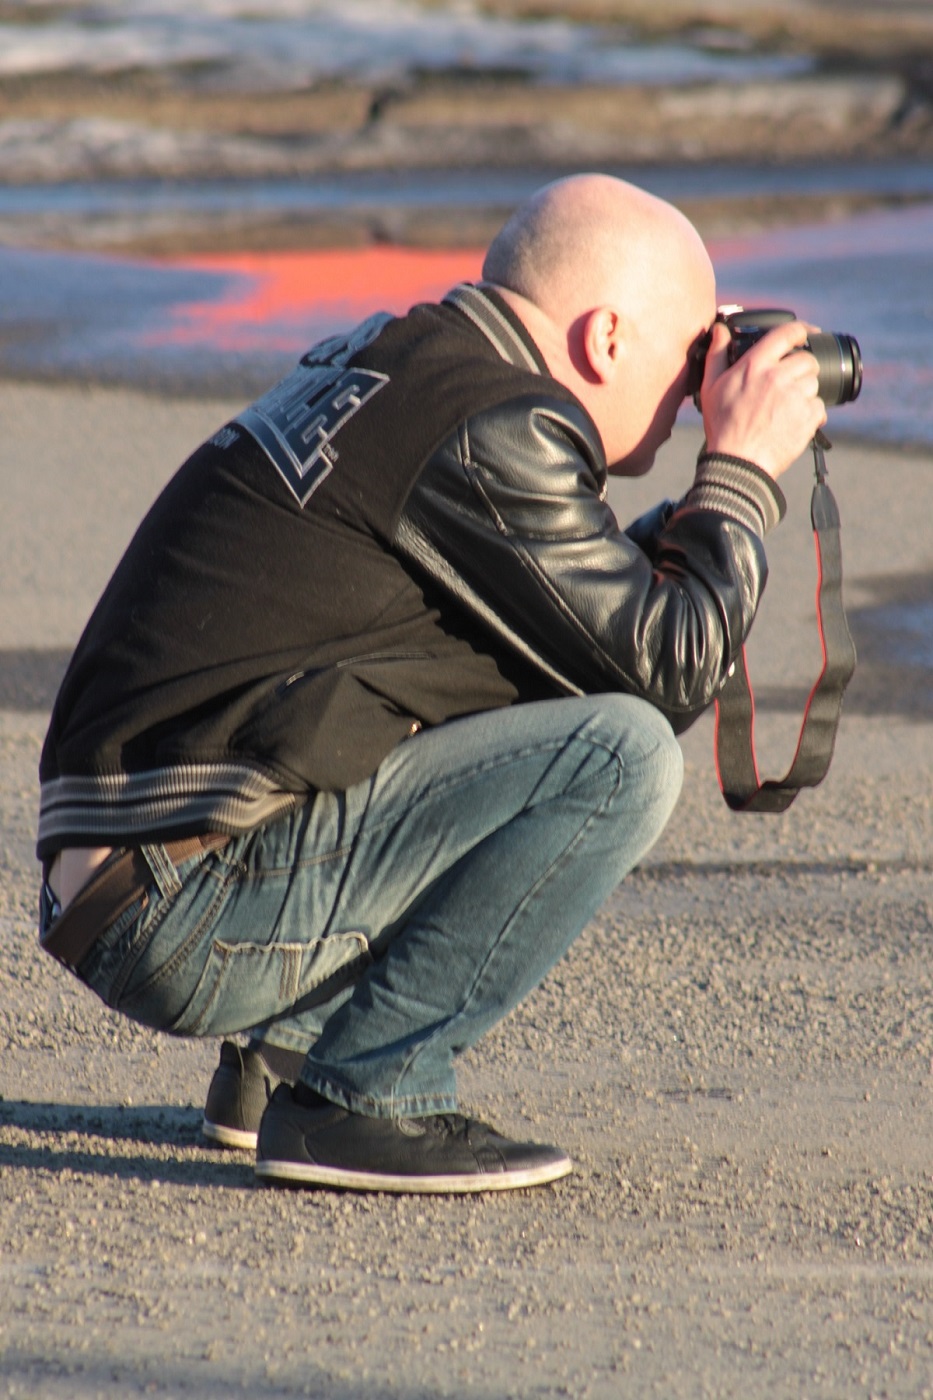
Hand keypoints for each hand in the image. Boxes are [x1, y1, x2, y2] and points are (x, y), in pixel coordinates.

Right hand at [700, 319, 827, 478]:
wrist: (738, 462)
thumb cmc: (722, 426)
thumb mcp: (711, 387)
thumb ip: (717, 354)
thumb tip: (720, 330)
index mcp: (755, 365)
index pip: (787, 333)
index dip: (801, 330)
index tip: (805, 334)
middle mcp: (778, 376)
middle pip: (807, 360)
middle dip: (802, 368)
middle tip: (792, 381)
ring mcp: (795, 397)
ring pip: (814, 383)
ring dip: (806, 391)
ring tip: (789, 406)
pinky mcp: (807, 417)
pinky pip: (820, 406)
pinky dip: (812, 414)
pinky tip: (796, 421)